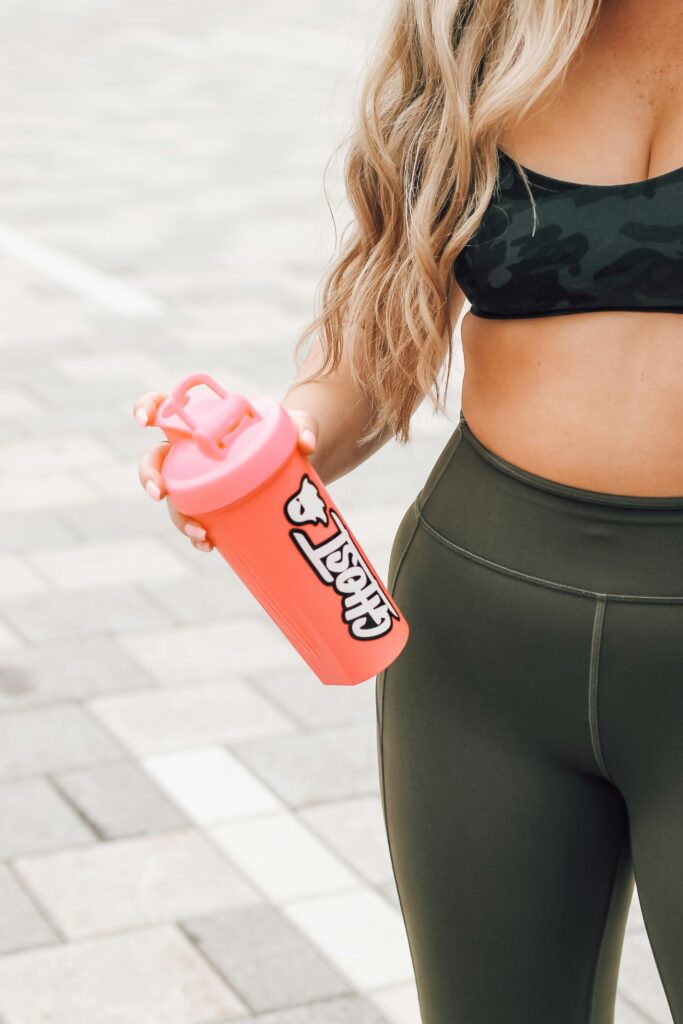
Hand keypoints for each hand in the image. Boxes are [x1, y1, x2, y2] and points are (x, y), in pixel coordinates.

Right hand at [132, 392, 318, 552]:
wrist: (296, 465)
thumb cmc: (287, 436)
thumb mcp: (298, 427)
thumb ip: (304, 427)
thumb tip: (308, 445)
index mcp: (203, 421)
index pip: (165, 407)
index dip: (147, 408)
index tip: (143, 419)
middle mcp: (192, 452)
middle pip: (156, 461)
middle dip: (149, 477)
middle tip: (161, 493)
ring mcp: (199, 482)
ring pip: (174, 499)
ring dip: (178, 518)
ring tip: (201, 533)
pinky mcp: (212, 506)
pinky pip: (196, 521)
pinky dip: (198, 535)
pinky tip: (209, 545)